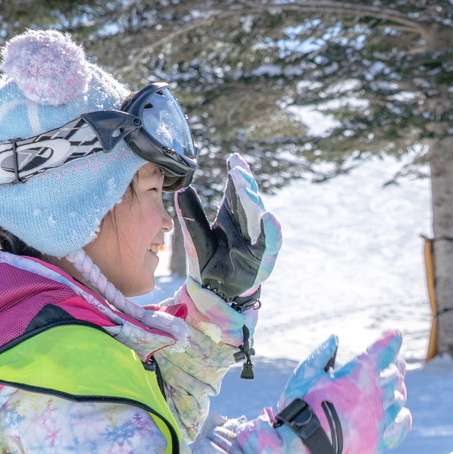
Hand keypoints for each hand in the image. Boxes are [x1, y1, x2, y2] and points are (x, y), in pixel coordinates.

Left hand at [176, 153, 280, 305]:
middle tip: (239, 169)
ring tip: (248, 188)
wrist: (215, 294)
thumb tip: (182, 190)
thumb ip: (192, 216)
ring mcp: (256, 242)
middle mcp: (247, 227)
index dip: (237, 176)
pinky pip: (269, 244)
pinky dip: (270, 232)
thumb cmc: (208, 265)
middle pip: (248, 201)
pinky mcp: (262, 259)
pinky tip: (268, 219)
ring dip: (255, 203)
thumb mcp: (197, 238)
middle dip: (245, 185)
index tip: (234, 159)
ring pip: (258, 218)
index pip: (236, 192)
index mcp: (232, 218)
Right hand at [276, 331, 410, 453]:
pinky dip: (402, 418)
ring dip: (396, 390)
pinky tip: (400, 414)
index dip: (391, 340)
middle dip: (394, 365)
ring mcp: (381, 416)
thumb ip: (322, 354)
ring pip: (399, 397)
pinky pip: (401, 425)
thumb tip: (334, 338)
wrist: (305, 441)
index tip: (394, 334)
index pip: (384, 349)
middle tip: (393, 362)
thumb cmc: (302, 405)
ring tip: (390, 389)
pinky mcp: (381, 438)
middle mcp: (376, 392)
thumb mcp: (306, 372)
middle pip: (395, 372)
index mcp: (360, 372)